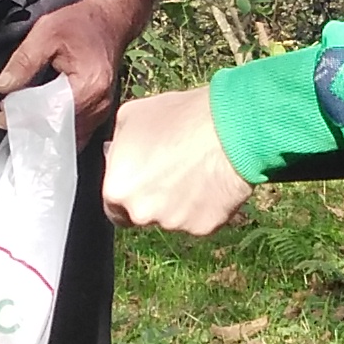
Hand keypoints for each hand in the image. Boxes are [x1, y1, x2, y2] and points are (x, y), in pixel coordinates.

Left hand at [0, 0, 128, 144]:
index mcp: (88, 85)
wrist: (109, 21)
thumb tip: (3, 87)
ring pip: (66, 136)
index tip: (0, 116)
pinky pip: (75, 132)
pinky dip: (55, 131)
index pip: (49, 113)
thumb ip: (24, 61)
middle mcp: (99, 104)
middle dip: (28, 126)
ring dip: (41, 132)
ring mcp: (101, 111)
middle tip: (4, 120)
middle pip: (58, 129)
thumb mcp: (46, 32)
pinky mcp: (99, 113)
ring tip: (18, 123)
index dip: (22, 116)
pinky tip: (38, 124)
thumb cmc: (81, 23)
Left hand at [102, 81, 252, 234]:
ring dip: (178, 201)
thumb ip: (117, 145)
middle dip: (153, 198)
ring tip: (196, 170)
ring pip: (172, 218)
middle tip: (172, 170)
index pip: (114, 207)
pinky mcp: (203, 228)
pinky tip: (211, 181)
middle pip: (143, 214)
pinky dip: (203, 206)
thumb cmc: (179, 118)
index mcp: (117, 189)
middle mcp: (141, 213)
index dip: (129, 191)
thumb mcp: (131, 115)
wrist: (230, 129)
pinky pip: (198, 219)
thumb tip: (116, 155)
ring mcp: (173, 223)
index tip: (143, 179)